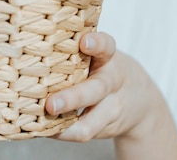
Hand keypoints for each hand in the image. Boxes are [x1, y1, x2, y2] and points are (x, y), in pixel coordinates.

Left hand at [46, 32, 176, 157]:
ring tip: (43, 125)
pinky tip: (43, 130)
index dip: (96, 44)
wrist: (142, 101)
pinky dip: (62, 133)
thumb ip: (77, 51)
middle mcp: (111, 83)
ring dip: (66, 127)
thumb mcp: (101, 56)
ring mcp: (111, 109)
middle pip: (96, 90)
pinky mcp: (105, 128)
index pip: (106, 46)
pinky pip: (83, 133)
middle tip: (51, 104)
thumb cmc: (105, 69)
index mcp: (109, 58)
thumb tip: (34, 44)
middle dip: (73, 98)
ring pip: (91, 123)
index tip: (84, 42)